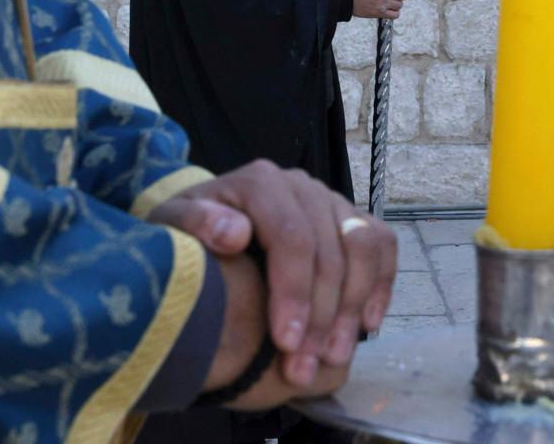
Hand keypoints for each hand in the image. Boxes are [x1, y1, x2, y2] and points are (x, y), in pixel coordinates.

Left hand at [146, 160, 397, 386]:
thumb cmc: (188, 235)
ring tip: (333, 355)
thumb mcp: (172, 227)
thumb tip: (235, 233)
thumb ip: (193, 224)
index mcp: (260, 183)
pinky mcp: (351, 218)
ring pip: (362, 247)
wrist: (204, 225)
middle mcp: (302, 186)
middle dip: (320, 317)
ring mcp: (330, 200)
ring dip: (352, 306)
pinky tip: (367, 325)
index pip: (292, 237)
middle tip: (303, 369)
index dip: (295, 292)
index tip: (286, 343)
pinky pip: (381, 245)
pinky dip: (381, 284)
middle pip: (328, 251)